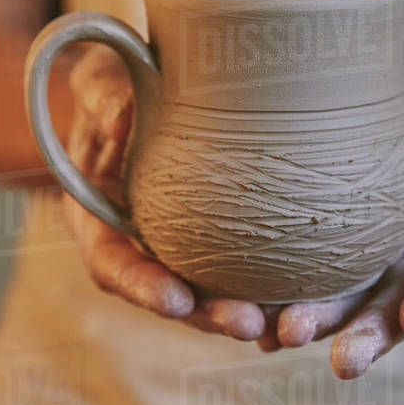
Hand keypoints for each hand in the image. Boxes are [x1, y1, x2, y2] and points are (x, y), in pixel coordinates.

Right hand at [61, 44, 269, 338]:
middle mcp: (136, 244)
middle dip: (206, 316)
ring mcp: (176, 248)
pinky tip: (307, 297)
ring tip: (285, 324)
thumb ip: (104, 97)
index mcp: (96, 219)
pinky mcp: (215, 242)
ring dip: (242, 312)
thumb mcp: (100, 79)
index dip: (141, 286)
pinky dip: (267, 288)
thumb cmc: (117, 80)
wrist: (151, 85)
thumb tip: (121, 118)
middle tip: (247, 324)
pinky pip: (240, 271)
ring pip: (209, 294)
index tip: (176, 302)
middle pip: (168, 296)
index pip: (112, 265)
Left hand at [271, 7, 403, 378]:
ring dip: (320, 329)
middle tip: (339, 362)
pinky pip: (310, 290)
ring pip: (352, 310)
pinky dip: (281, 310)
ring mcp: (373, 263)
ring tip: (278, 340)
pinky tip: (246, 324)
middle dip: (372, 335)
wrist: (382, 111)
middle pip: (402, 307)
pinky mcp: (331, 262)